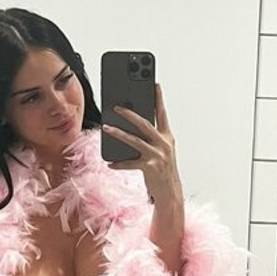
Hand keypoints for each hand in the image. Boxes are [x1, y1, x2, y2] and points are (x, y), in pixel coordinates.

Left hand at [102, 83, 183, 205]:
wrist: (170, 192)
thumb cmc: (162, 168)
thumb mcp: (160, 150)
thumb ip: (149, 137)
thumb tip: (131, 124)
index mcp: (167, 136)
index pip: (162, 113)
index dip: (158, 98)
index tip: (154, 84)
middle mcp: (163, 143)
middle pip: (144, 124)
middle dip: (129, 113)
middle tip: (116, 106)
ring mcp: (157, 155)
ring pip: (134, 140)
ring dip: (118, 133)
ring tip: (106, 128)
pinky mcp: (150, 167)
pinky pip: (130, 163)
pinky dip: (119, 163)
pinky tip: (110, 163)